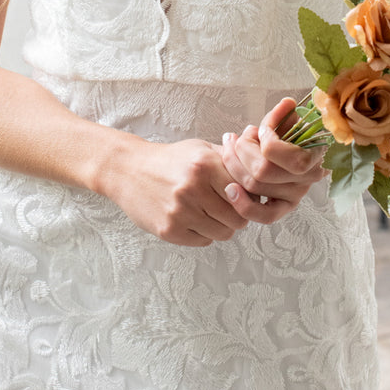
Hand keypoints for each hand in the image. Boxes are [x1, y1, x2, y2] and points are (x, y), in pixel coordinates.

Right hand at [108, 137, 250, 247]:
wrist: (128, 170)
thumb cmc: (169, 159)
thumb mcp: (200, 148)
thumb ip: (231, 158)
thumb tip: (262, 168)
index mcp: (204, 165)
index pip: (246, 191)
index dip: (249, 196)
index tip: (244, 195)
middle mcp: (193, 188)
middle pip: (238, 217)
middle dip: (239, 215)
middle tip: (229, 208)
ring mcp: (180, 211)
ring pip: (222, 233)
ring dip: (222, 226)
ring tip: (211, 214)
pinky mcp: (169, 230)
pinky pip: (203, 241)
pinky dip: (203, 234)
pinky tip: (194, 220)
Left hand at [221, 96, 327, 224]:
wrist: (293, 156)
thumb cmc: (290, 137)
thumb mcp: (288, 122)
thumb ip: (283, 116)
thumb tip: (287, 104)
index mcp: (311, 154)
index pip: (280, 153)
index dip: (264, 140)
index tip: (257, 130)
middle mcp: (305, 179)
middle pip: (261, 170)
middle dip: (241, 151)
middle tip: (232, 139)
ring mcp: (294, 196)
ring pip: (255, 187)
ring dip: (234, 165)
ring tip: (229, 150)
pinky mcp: (281, 209)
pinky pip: (262, 215)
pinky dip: (242, 204)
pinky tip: (230, 189)